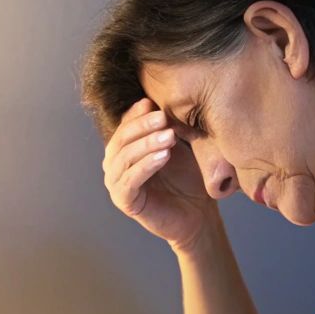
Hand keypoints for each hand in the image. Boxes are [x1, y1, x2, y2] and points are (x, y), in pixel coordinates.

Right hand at [102, 97, 217, 250]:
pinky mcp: (124, 202)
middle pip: (121, 139)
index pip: (124, 125)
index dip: (136, 113)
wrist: (199, 214)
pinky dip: (145, 166)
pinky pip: (129, 181)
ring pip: (124, 158)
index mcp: (125, 149)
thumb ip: (165, 126)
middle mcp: (115, 164)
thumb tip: (156, 99)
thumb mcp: (177, 146)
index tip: (152, 102)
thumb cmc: (188, 178)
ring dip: (146, 144)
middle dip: (142, 126)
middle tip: (163, 117)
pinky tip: (163, 156)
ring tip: (168, 136)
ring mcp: (117, 184)